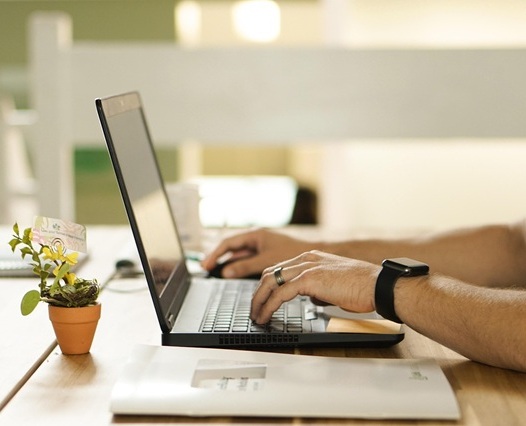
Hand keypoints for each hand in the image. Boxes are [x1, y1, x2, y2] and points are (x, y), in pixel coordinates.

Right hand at [201, 229, 315, 277]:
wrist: (314, 255)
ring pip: (240, 255)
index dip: (216, 254)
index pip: (229, 243)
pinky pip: (248, 260)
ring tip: (215, 271)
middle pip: (232, 248)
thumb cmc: (295, 253)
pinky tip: (233, 274)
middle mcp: (257, 239)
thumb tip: (226, 272)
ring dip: (228, 262)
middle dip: (218, 257)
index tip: (206, 264)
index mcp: (256, 235)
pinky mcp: (267, 255)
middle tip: (205, 268)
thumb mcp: (266, 261)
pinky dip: (240, 266)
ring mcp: (262, 247)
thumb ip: (245, 266)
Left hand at [250, 250, 379, 323]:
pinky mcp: (309, 280)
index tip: (262, 299)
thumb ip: (319, 288)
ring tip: (256, 316)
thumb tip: (311, 298)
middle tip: (254, 309)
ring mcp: (307, 267)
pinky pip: (280, 294)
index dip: (267, 285)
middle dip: (258, 293)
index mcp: (311, 257)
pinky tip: (266, 316)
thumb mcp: (334, 284)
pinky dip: (269, 306)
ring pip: (270, 281)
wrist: (377, 285)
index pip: (280, 268)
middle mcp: (306, 258)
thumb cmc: (362, 287)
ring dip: (259, 300)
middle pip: (270, 273)